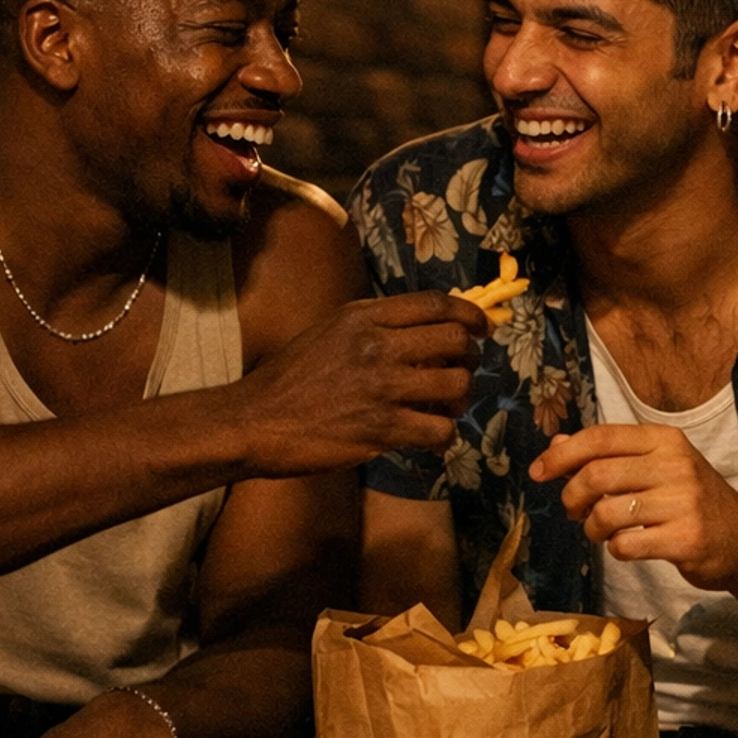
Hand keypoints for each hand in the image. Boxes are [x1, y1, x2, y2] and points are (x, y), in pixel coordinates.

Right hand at [236, 294, 485, 474]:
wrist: (256, 421)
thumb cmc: (290, 378)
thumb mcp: (330, 331)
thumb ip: (374, 325)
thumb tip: (424, 329)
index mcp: (363, 316)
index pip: (436, 304)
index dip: (469, 314)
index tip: (481, 328)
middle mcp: (377, 345)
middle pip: (456, 341)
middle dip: (469, 357)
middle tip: (460, 371)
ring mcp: (382, 388)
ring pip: (457, 385)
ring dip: (460, 398)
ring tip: (445, 406)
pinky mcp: (382, 428)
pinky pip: (440, 430)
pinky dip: (443, 434)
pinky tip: (430, 434)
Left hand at [532, 423, 737, 593]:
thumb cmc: (692, 500)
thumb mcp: (656, 466)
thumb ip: (608, 455)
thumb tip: (557, 445)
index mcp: (664, 440)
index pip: (600, 438)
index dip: (562, 455)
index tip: (538, 472)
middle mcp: (674, 465)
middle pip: (596, 475)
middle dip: (572, 497)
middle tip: (574, 512)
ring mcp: (682, 502)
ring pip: (606, 513)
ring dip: (592, 527)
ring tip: (601, 532)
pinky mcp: (685, 538)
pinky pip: (626, 544)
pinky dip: (616, 549)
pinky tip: (628, 546)